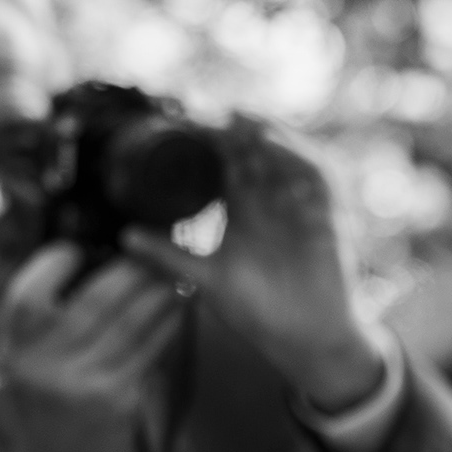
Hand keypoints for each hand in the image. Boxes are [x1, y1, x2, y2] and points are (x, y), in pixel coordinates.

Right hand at [0, 245, 183, 451]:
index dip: (63, 259)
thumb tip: (73, 282)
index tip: (84, 250)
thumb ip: (37, 333)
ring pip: (130, 318)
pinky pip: (149, 348)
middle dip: (129, 270)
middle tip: (150, 254)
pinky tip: (179, 309)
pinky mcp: (118, 397)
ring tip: (174, 274)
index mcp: (14, 349)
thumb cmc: (38, 431)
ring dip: (158, 291)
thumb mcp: (16, 376)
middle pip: (95, 297)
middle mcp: (45, 360)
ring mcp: (84, 378)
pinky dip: (167, 324)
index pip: (34, 287)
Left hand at [114, 120, 386, 412]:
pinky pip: (318, 176)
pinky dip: (298, 156)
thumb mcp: (205, 278)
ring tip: (238, 117)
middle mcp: (271, 202)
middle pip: (255, 151)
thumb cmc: (258, 312)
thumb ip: (168, 256)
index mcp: (243, 210)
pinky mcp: (327, 217)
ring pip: (285, 155)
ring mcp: (300, 207)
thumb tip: (124, 237)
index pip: (225, 164)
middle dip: (233, 128)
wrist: (304, 342)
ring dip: (265, 133)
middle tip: (205, 109)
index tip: (180, 122)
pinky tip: (274, 146)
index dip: (207, 141)